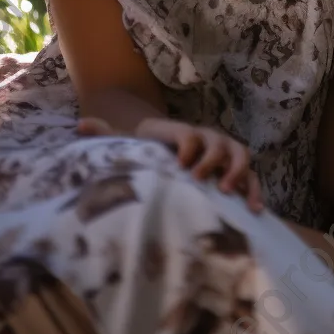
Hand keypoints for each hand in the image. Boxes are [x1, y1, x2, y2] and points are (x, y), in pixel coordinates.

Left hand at [79, 116, 263, 212]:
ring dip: (236, 171)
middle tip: (198, 178)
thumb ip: (107, 135)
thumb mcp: (129, 142)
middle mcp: (210, 140)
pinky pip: (252, 178)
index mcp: (186, 133)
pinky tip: (254, 209)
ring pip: (241, 155)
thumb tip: (79, 124)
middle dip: (212, 159)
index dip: (188, 146)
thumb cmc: (153, 150)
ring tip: (226, 190)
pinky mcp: (237, 173)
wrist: (178, 150)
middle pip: (218, 142)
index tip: (180, 164)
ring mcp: (227, 155)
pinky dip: (254, 190)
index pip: (191, 135)